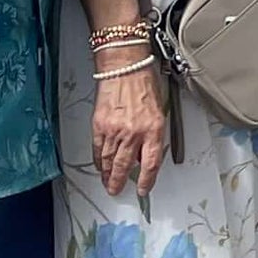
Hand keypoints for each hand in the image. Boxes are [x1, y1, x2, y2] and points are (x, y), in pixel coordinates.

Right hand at [90, 59, 169, 196]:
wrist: (125, 67)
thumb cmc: (144, 83)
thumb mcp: (159, 111)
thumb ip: (153, 134)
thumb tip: (143, 153)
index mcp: (153, 129)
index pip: (151, 164)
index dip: (147, 180)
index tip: (143, 189)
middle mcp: (134, 132)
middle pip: (124, 166)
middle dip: (119, 182)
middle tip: (116, 190)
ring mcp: (115, 130)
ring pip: (109, 160)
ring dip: (107, 174)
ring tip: (107, 182)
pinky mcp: (99, 125)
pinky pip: (98, 149)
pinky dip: (99, 160)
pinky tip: (100, 165)